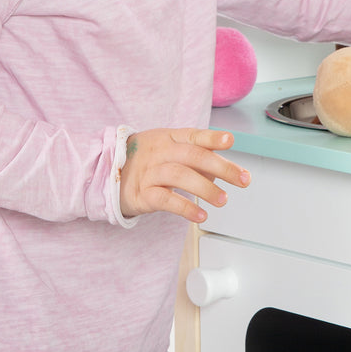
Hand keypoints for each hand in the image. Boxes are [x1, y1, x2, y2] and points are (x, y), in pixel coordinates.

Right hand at [119, 127, 251, 222]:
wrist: (107, 173)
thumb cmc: (146, 161)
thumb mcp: (168, 151)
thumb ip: (196, 158)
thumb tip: (223, 172)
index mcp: (168, 138)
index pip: (193, 136)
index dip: (212, 138)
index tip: (230, 141)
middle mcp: (160, 152)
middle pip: (193, 156)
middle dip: (221, 167)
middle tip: (243, 179)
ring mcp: (149, 172)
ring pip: (180, 176)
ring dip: (205, 189)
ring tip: (223, 200)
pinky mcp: (142, 194)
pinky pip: (165, 200)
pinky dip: (185, 207)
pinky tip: (200, 215)